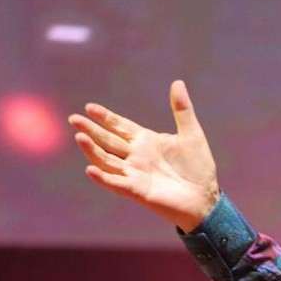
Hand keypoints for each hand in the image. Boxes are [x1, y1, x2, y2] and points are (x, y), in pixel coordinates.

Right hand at [68, 80, 219, 231]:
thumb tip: (178, 82)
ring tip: (80, 137)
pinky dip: (103, 177)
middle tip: (75, 119)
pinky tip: (90, 169)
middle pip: (108, 140)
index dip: (105, 117)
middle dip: (91, 130)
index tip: (90, 107)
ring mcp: (134, 173)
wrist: (206, 197)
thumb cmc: (199, 168)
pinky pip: (116, 183)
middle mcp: (135, 156)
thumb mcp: (192, 135)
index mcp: (145, 141)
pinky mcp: (137, 190)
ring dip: (92, 150)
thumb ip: (182, 110)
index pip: (119, 126)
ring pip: (107, 160)